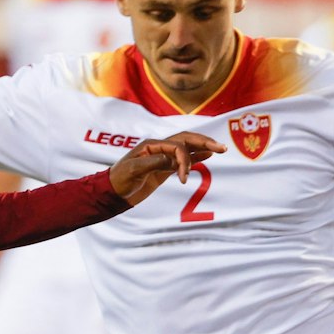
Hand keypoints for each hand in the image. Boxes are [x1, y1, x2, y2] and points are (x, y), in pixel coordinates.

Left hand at [108, 132, 224, 204]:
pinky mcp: (164, 169)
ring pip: (187, 149)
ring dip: (203, 148)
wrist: (113, 193)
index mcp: (152, 145)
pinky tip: (208, 156)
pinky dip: (196, 157)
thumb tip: (172, 159)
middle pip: (186, 140)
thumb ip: (153, 162)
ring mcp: (162, 158)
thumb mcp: (133, 170)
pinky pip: (183, 160)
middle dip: (204, 142)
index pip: (177, 146)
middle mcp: (159, 148)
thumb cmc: (119, 180)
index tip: (184, 177)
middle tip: (221, 148)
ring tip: (220, 149)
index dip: (184, 159)